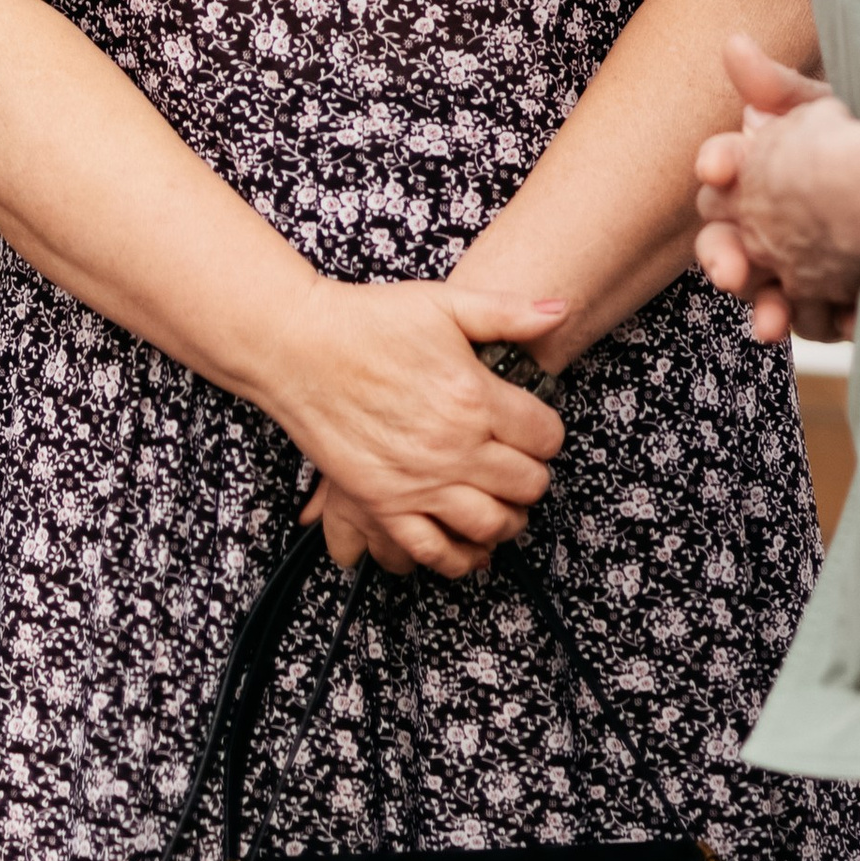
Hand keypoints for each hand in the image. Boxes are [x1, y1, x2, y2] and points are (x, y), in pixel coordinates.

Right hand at [263, 279, 566, 580]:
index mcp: (474, 396)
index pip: (545, 436)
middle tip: (521, 464)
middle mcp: (453, 446)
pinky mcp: (384, 504)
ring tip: (502, 503)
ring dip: (507, 518)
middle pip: (527, 484)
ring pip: (491, 524)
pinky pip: (435, 550)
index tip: (535, 429)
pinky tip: (469, 545)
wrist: (299, 346)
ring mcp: (419, 481)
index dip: (547, 433)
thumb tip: (560, 309)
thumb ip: (507, 310)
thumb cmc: (367, 321)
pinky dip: (461, 557)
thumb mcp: (443, 303)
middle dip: (532, 476)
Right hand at [694, 33, 859, 346]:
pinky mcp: (836, 298)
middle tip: (730, 270)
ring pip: (766, 294)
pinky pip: (820, 320)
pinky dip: (830, 323)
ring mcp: (800, 264)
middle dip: (721, 256)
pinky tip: (852, 319)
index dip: (719, 165)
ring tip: (772, 325)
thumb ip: (779, 85)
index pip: (720, 170)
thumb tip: (733, 43)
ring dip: (764, 309)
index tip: (719, 167)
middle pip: (724, 244)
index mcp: (758, 171)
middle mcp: (767, 223)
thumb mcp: (828, 111)